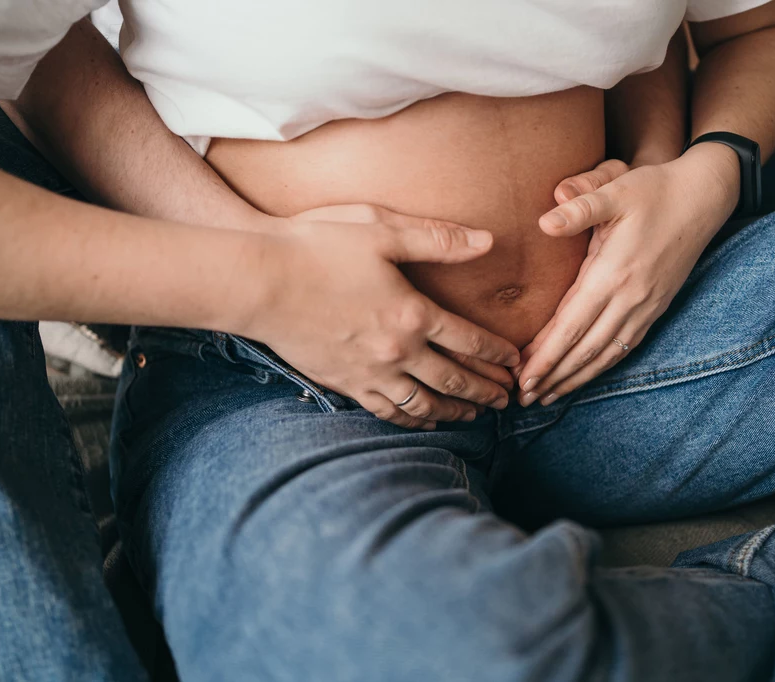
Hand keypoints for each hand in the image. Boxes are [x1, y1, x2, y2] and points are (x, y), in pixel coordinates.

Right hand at [247, 204, 519, 429]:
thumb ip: (437, 239)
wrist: (258, 282)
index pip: (470, 341)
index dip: (498, 355)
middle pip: (454, 380)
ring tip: (475, 415)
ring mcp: (369, 372)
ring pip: (424, 403)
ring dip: (455, 411)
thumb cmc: (317, 246)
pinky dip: (412, 419)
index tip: (516, 363)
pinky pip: (386, 410)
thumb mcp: (381, 229)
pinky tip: (421, 419)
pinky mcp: (342, 382)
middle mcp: (397, 351)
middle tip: (508, 399)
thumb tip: (487, 241)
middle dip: (486, 391)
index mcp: (413, 313)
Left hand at [515, 144, 739, 405]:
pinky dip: (600, 367)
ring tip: (545, 397)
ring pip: (605, 355)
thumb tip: (546, 221)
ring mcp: (646, 307)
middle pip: (585, 349)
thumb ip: (581, 206)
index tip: (522, 378)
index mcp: (614, 273)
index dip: (546, 355)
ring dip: (574, 379)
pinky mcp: (656, 309)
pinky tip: (582, 377)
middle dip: (553, 376)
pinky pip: (624, 348)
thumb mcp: (616, 189)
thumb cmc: (653, 190)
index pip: (572, 325)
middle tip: (522, 399)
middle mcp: (631, 298)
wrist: (703, 197)